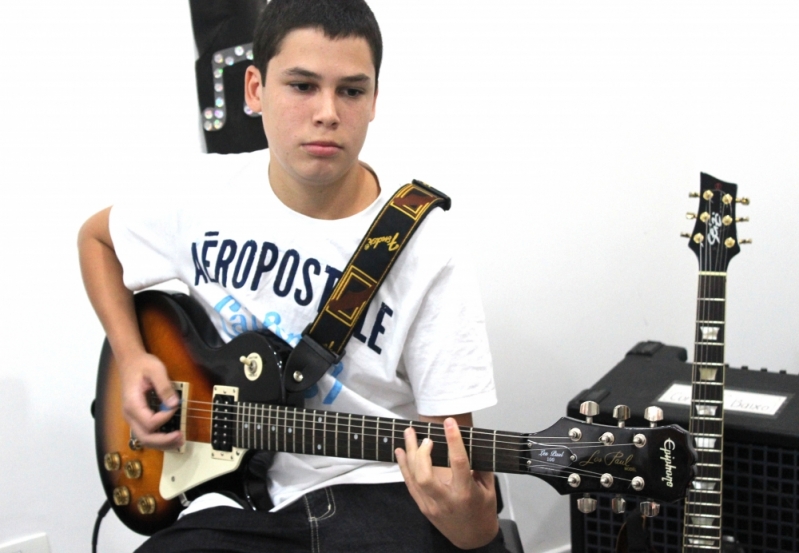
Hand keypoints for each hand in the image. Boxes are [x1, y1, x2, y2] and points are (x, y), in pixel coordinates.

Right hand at [118, 351, 182, 449]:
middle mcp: (129, 415)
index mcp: (132, 404)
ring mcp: (132, 418)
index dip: (165, 418)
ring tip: (179, 440)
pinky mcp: (137, 417)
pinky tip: (171, 435)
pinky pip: (146, 433)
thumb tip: (175, 403)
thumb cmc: (142, 365)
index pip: (149, 422)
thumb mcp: (156, 370)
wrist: (130, 362)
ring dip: (162, 443)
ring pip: (144, 439)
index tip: (175, 405)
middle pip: (145, 437)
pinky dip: (158, 438)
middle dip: (164, 441)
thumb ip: (164, 387)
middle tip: (181, 437)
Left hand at [395, 417, 498, 549]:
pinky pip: (410, 484)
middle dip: (422, 452)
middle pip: (425, 474)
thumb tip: (469, 441)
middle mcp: (446, 500)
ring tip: (409, 433)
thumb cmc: (483, 512)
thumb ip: (480, 466)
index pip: (458, 463)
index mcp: (466, 493)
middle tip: (426, 436)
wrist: (473, 540)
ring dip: (409, 453)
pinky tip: (401, 452)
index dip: (453, 440)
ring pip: (414, 477)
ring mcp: (431, 505)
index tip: (450, 422)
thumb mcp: (489, 488)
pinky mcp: (423, 507)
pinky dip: (404, 466)